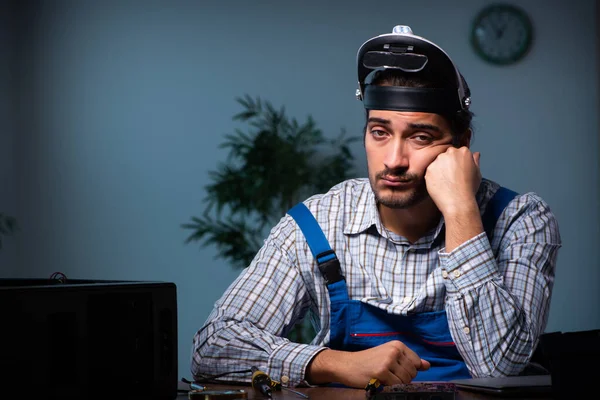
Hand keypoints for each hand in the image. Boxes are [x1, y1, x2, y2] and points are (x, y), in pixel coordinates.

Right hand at [306, 341, 429, 387]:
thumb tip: (428, 365)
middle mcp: (394, 351)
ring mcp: (388, 361)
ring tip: (383, 378)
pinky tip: (379, 381)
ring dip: (396, 384)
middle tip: (387, 375)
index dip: (408, 371)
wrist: (347, 365)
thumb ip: (409, 360)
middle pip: (412, 373)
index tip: (395, 370)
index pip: (417, 363)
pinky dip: (390, 387)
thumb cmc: (368, 361)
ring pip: (406, 381)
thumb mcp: (389, 356)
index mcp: (398, 345)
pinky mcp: (382, 372)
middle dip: (402, 378)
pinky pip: (396, 386)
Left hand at [425, 147, 480, 216]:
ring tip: (445, 182)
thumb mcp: (477, 173)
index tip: (458, 170)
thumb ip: (475, 161)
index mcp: (463, 152)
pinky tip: (440, 185)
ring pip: (437, 162)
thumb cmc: (469, 189)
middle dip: (448, 163)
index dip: (457, 162)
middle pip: (446, 155)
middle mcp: (450, 153)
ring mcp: (438, 161)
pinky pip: (430, 171)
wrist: (458, 202)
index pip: (458, 151)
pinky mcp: (429, 169)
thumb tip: (476, 153)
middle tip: (451, 176)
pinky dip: (433, 177)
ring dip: (439, 169)